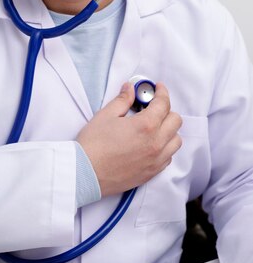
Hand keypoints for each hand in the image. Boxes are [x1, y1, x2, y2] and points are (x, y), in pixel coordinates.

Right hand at [76, 81, 181, 195]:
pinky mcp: (151, 172)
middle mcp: (156, 143)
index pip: (163, 104)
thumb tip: (129, 89)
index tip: (157, 88)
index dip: (161, 92)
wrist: (85, 173)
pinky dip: (165, 148)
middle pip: (175, 121)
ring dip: (169, 130)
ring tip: (154, 127)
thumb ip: (122, 100)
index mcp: (146, 125)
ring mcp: (155, 160)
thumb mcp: (105, 115)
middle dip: (166, 110)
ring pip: (176, 141)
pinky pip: (168, 157)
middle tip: (153, 107)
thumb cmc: (93, 145)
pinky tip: (151, 144)